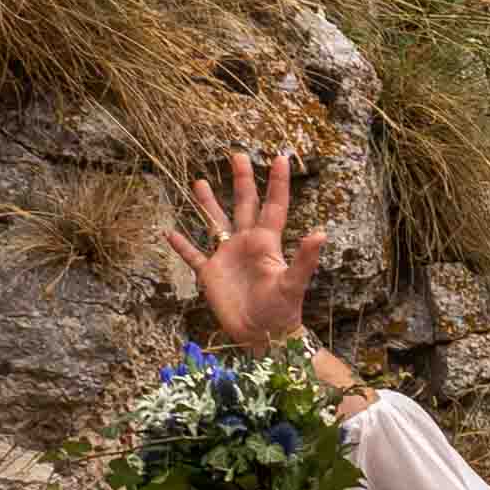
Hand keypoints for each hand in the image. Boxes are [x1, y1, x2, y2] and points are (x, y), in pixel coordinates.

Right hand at [182, 151, 314, 351]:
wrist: (262, 336)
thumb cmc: (281, 311)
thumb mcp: (294, 283)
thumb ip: (305, 259)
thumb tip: (321, 233)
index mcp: (267, 242)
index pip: (274, 205)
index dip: (277, 182)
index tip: (280, 157)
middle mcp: (246, 243)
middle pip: (243, 204)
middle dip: (241, 180)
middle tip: (236, 154)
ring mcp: (227, 257)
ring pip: (215, 223)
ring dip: (207, 204)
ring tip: (199, 181)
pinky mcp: (210, 274)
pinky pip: (192, 255)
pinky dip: (181, 245)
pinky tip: (169, 231)